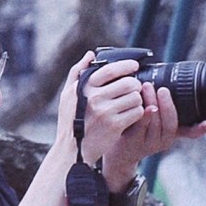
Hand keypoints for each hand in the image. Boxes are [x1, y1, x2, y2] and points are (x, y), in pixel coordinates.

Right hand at [59, 58, 176, 182]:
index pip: (110, 69)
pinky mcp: (115, 125)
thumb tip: (90, 55)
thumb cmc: (70, 121)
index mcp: (84, 87)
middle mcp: (95, 98)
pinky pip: (137, 112)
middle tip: (133, 89)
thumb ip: (77, 72)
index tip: (134, 66)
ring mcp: (106, 112)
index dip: (126, 65)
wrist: (73, 150)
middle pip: (129, 83)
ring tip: (130, 104)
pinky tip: (129, 115)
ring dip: (137, 100)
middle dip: (135, 85)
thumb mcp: (67, 95)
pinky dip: (137, 113)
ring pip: (135, 97)